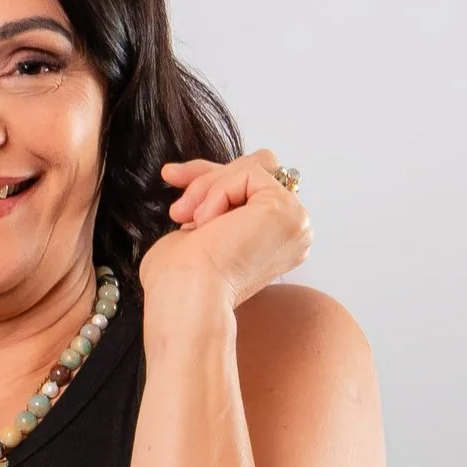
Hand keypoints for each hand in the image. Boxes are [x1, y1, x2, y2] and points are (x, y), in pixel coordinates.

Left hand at [138, 151, 311, 307]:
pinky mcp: (286, 211)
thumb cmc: (180, 281)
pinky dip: (218, 191)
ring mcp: (294, 221)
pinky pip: (249, 173)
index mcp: (274, 240)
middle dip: (207, 178)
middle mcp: (292, 231)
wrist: (185, 299)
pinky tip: (206, 222)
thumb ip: (214, 201)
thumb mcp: (196, 229)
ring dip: (210, 186)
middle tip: (176, 207)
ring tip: (186, 217)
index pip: (249, 187)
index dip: (209, 179)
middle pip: (255, 170)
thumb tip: (205, 176)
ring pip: (252, 167)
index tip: (171, 177)